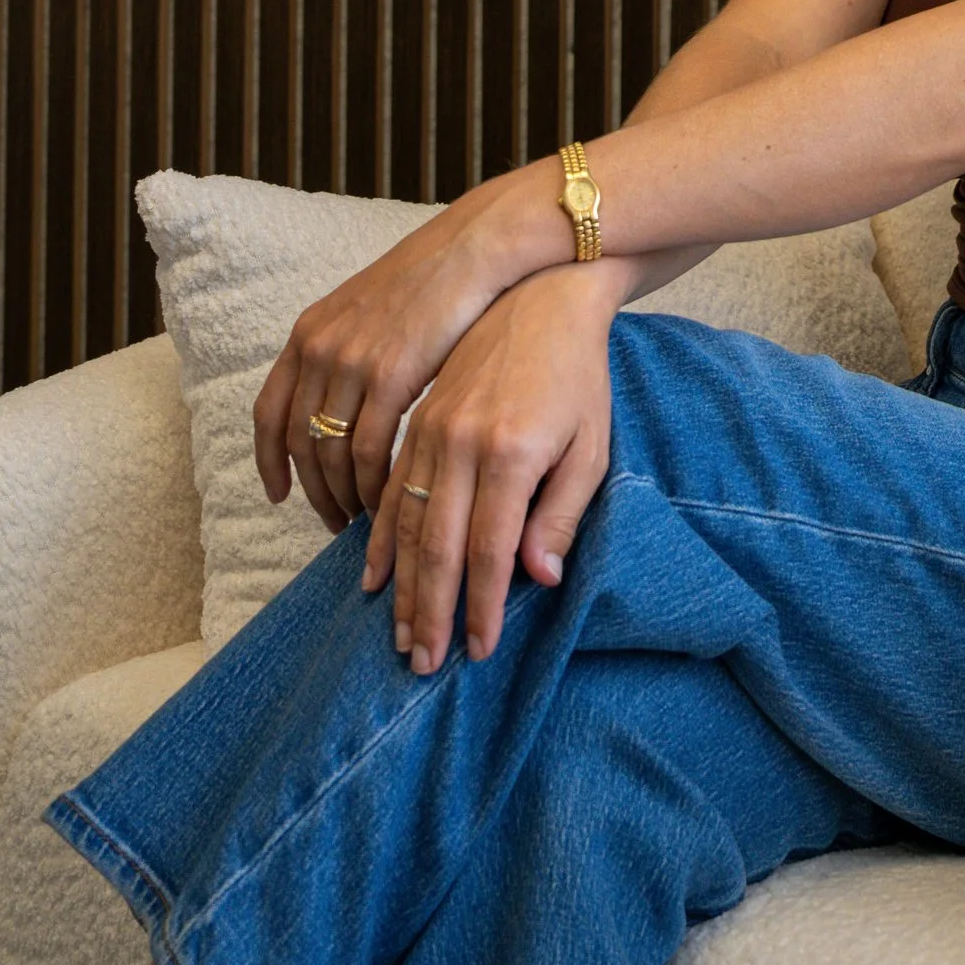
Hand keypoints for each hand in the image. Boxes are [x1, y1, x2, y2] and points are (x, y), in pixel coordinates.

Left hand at [253, 160, 561, 531]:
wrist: (476, 247)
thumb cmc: (434, 279)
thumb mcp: (368, 309)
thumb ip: (346, 351)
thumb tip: (340, 399)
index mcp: (309, 333)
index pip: (269, 413)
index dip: (270, 461)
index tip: (279, 494)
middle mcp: (319, 349)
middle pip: (298, 443)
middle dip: (312, 492)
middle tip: (333, 522)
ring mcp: (351, 361)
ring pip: (331, 454)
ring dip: (343, 496)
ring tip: (364, 521)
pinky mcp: (389, 374)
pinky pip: (369, 449)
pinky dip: (374, 484)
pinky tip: (390, 500)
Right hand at [362, 268, 619, 671]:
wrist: (540, 299)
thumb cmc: (578, 379)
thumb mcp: (591, 445)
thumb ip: (561, 513)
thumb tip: (539, 580)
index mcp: (510, 453)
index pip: (490, 552)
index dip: (483, 607)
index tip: (479, 651)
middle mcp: (459, 444)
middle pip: (436, 547)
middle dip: (429, 613)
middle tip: (423, 665)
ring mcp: (431, 431)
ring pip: (403, 524)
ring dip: (400, 586)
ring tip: (400, 637)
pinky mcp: (417, 422)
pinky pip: (388, 490)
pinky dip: (379, 539)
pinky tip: (374, 576)